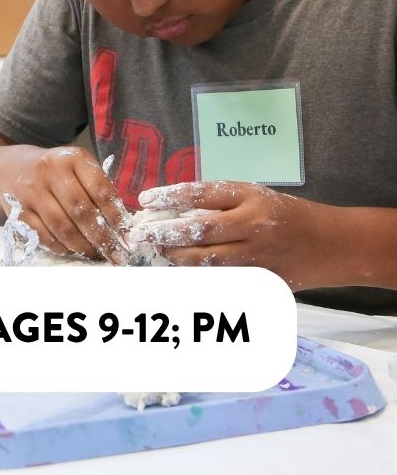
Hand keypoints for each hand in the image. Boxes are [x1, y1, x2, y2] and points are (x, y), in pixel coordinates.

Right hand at [6, 145, 129, 260]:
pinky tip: (73, 251)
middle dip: (102, 237)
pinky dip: (61, 248)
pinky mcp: (18, 211)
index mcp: (72, 158)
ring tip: (96, 255)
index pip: (100, 190)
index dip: (116, 216)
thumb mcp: (76, 167)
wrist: (9, 169)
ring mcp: (31, 191)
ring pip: (62, 227)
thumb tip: (122, 225)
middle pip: (81, 211)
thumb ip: (97, 188)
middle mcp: (49, 171)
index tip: (128, 235)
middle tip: (117, 254)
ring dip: (83, 246)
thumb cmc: (54, 171)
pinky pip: (44, 236)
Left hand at [135, 181, 329, 288]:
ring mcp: (258, 256)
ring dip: (177, 257)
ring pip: (207, 260)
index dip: (170, 197)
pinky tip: (182, 272)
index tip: (145, 200)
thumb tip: (175, 212)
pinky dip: (200, 275)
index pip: (202, 194)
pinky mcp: (262, 280)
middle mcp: (254, 225)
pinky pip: (223, 279)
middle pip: (200, 230)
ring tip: (159, 252)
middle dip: (164, 232)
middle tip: (139, 234)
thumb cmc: (289, 215)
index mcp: (251, 197)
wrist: (334, 244)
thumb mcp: (256, 197)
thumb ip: (221, 204)